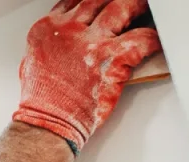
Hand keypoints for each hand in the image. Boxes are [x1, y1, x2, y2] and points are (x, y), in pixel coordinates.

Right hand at [12, 0, 160, 150]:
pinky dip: (153, 38)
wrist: (47, 122)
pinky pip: (141, 39)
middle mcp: (69, 29)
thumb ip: (51, 44)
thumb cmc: (40, 101)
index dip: (90, 0)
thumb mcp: (33, 62)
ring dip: (136, 5)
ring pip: (121, 8)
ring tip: (145, 6)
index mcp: (48, 28)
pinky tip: (156, 39)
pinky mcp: (111, 59)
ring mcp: (91, 42)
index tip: (100, 1)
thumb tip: (64, 42)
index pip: (74, 0)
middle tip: (128, 2)